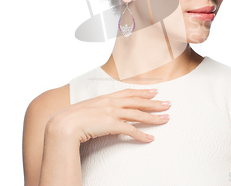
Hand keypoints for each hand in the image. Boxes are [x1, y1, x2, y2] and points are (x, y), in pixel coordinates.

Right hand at [47, 88, 169, 142]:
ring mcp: (112, 113)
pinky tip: (150, 138)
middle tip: (168, 103)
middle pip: (138, 101)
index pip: (128, 93)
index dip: (142, 92)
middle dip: (155, 102)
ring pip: (138, 114)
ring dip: (154, 117)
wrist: (62, 124)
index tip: (154, 91)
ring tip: (166, 119)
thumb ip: (96, 109)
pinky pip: (131, 130)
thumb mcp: (85, 109)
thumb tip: (101, 113)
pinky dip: (142, 135)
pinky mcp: (111, 125)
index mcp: (105, 98)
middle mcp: (110, 103)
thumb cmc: (70, 119)